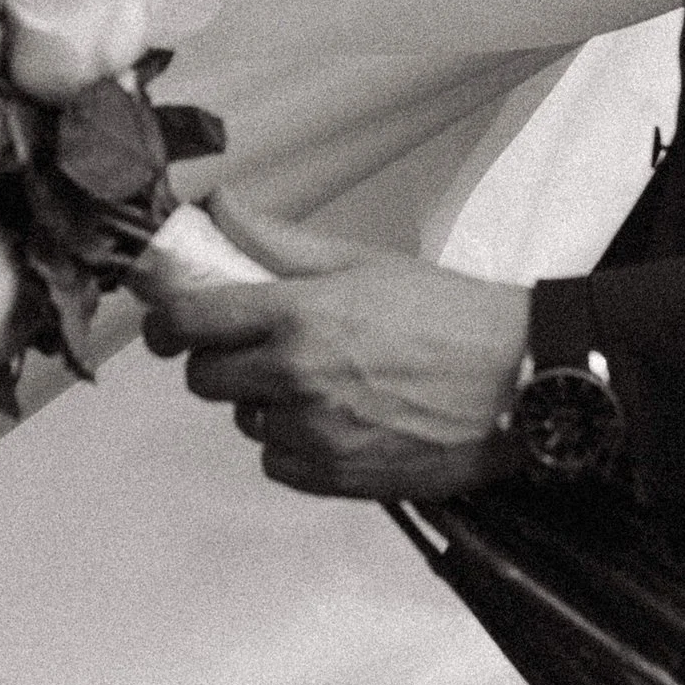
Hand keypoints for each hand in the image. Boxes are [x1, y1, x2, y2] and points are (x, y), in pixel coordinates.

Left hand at [135, 195, 528, 499]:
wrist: (518, 383)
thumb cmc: (450, 317)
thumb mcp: (364, 262)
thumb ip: (279, 241)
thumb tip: (219, 208)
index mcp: (299, 312)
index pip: (189, 320)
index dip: (166, 320)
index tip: (169, 320)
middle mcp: (296, 374)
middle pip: (203, 377)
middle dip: (218, 361)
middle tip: (255, 349)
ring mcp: (313, 431)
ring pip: (244, 419)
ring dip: (263, 403)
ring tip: (318, 383)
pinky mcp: (334, 476)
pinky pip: (276, 461)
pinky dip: (293, 444)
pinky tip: (335, 421)